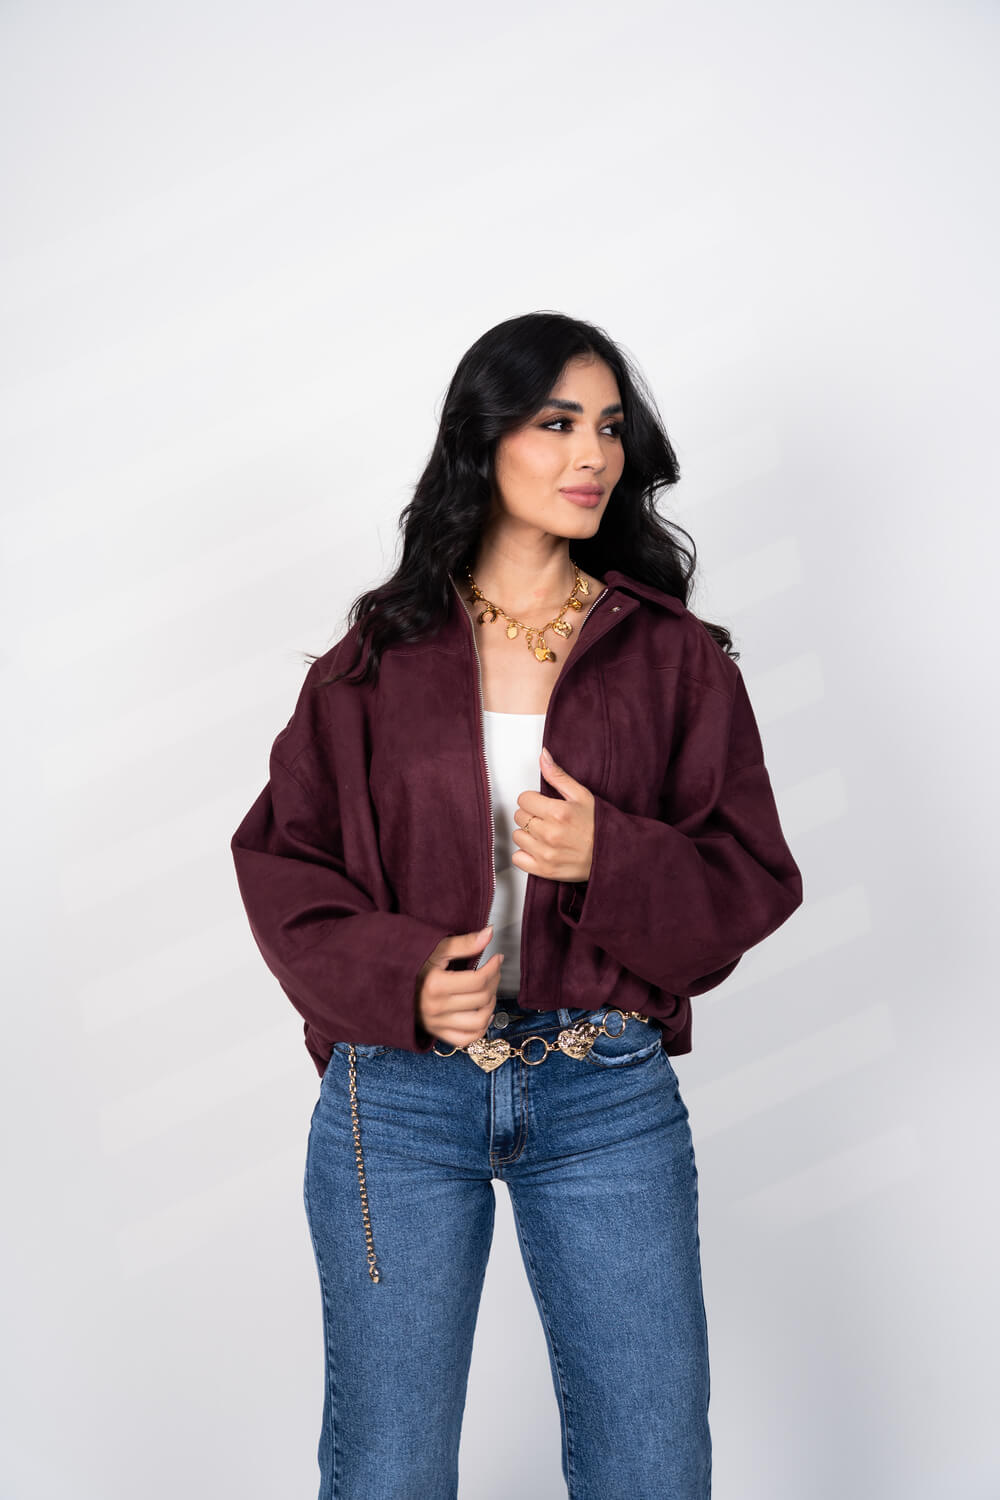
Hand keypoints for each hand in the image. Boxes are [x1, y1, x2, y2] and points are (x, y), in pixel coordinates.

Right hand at [416, 925, 503, 1047]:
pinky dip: (479, 1028)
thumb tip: (489, 933)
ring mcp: (436, 1023)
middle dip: (493, 982)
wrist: (386, 981)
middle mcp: (436, 1008)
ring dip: (490, 1005)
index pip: (478, 980)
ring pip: (478, 1021)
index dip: (494, 968)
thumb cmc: (412, 963)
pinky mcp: (436, 1032)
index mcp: (435, 985)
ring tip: (488, 991)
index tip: (497, 958)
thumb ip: (465, 943)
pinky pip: (465, 1039)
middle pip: (481, 998)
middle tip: (493, 970)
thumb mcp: (437, 948)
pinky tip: (482, 1013)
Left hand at [511, 745, 594, 883]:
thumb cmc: (600, 825)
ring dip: (528, 834)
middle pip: (519, 816)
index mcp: (558, 812)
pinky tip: (539, 849)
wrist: (614, 854)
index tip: (543, 804)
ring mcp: (546, 854)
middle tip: (546, 819)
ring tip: (545, 834)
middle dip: (531, 815)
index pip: (523, 799)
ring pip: (517, 836)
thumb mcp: (582, 795)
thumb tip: (543, 756)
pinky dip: (525, 854)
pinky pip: (518, 859)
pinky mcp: (545, 870)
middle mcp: (550, 834)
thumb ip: (558, 776)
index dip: (533, 800)